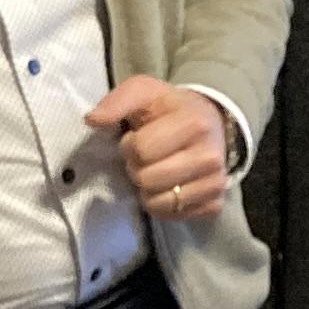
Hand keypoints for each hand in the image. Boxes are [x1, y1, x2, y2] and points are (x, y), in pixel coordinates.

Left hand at [89, 76, 228, 223]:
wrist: (210, 121)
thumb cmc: (169, 108)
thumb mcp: (143, 91)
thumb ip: (116, 102)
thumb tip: (92, 120)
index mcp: (194, 124)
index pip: (141, 150)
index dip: (129, 146)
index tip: (137, 137)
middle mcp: (210, 157)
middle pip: (148, 179)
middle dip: (137, 169)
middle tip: (146, 157)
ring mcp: (216, 183)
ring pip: (159, 203)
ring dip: (147, 190)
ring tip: (155, 171)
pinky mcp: (216, 204)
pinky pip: (175, 217)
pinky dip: (163, 206)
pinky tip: (167, 187)